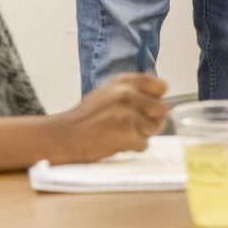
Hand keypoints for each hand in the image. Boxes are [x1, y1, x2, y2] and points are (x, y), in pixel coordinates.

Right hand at [46, 74, 167, 163]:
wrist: (65, 135)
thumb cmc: (87, 116)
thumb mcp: (109, 92)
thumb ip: (133, 92)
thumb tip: (162, 102)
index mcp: (124, 80)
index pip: (160, 86)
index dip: (157, 99)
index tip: (149, 107)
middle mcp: (128, 93)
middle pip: (161, 109)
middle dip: (153, 120)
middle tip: (137, 126)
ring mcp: (128, 113)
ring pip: (154, 128)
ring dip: (142, 135)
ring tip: (123, 134)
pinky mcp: (127, 134)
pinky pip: (143, 144)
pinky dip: (133, 148)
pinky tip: (117, 143)